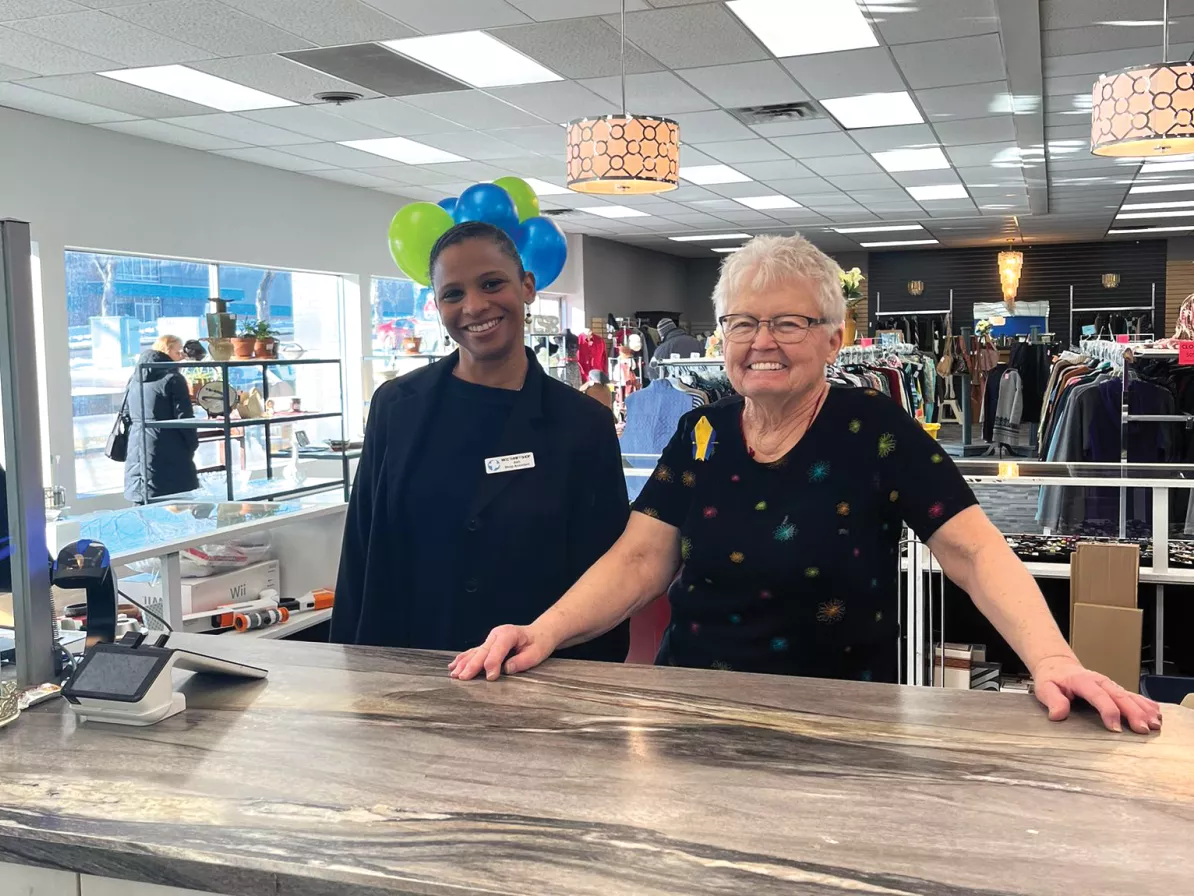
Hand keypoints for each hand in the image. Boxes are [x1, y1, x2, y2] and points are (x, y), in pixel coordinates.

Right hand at [448, 624, 555, 680]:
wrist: (539, 633)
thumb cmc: (539, 643)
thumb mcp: (536, 653)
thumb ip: (522, 661)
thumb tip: (507, 669)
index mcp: (508, 634)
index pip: (497, 651)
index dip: (493, 664)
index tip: (490, 678)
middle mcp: (496, 634)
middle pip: (482, 652)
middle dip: (472, 665)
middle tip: (463, 678)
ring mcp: (490, 639)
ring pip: (475, 652)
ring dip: (464, 663)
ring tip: (454, 674)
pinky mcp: (488, 644)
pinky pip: (473, 652)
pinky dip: (463, 659)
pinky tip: (454, 666)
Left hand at [1032, 655, 1161, 733]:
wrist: (1058, 666)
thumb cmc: (1052, 679)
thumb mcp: (1045, 688)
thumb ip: (1052, 700)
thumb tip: (1058, 714)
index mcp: (1083, 681)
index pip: (1098, 696)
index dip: (1108, 711)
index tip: (1115, 728)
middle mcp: (1100, 681)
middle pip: (1120, 696)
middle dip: (1134, 713)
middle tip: (1143, 729)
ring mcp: (1109, 684)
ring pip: (1130, 696)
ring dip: (1144, 710)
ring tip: (1155, 724)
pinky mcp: (1115, 689)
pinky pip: (1133, 695)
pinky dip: (1146, 704)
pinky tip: (1157, 713)